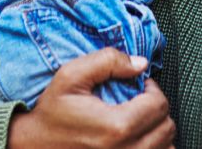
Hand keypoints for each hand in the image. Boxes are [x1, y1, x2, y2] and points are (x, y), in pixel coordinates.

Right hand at [7, 49, 175, 148]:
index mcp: (116, 126)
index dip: (152, 89)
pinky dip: (153, 147)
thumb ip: (107, 61)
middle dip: (156, 109)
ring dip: (157, 131)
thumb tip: (140, 64)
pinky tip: (136, 138)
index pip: (159, 105)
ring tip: (138, 120)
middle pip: (166, 127)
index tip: (138, 86)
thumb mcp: (71, 76)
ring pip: (167, 146)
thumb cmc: (52, 113)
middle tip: (138, 101)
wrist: (34, 146)